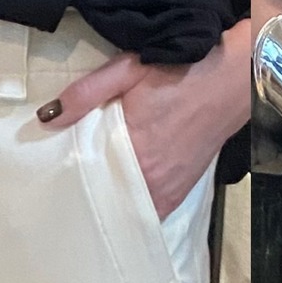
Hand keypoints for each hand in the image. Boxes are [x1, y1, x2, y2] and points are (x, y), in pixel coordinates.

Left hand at [38, 22, 249, 219]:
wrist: (232, 78)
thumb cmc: (181, 70)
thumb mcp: (127, 70)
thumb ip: (86, 94)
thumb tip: (49, 118)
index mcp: (134, 154)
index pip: (95, 187)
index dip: (77, 191)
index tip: (60, 193)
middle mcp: (153, 180)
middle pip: (112, 205)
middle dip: (94, 204)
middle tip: (71, 202)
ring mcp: (170, 189)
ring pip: (134, 211)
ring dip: (117, 208)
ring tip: (97, 202)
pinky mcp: (183, 190)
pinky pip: (155, 211)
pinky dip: (140, 209)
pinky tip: (126, 200)